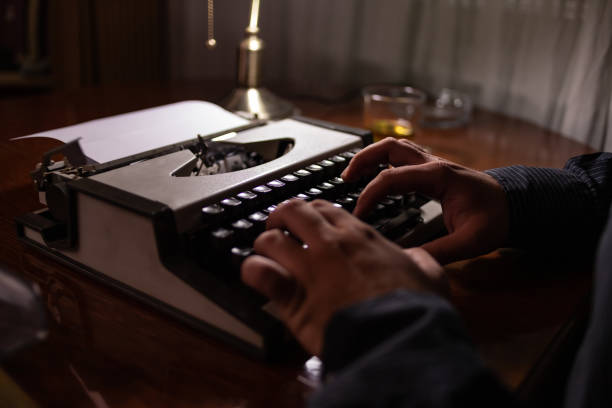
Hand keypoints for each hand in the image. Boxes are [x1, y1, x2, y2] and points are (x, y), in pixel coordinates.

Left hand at [241, 199, 444, 354]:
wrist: (400, 334)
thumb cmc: (414, 306)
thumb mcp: (429, 272)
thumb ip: (419, 258)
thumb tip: (418, 258)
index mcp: (359, 236)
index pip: (324, 208)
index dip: (311, 213)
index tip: (308, 223)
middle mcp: (330, 244)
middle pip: (293, 211)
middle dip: (281, 217)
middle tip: (279, 228)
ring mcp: (309, 268)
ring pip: (271, 239)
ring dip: (265, 243)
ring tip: (265, 252)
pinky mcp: (294, 297)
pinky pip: (260, 273)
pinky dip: (253, 271)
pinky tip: (255, 275)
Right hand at [342, 137, 508, 264]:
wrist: (515, 204)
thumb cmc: (495, 219)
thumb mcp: (469, 241)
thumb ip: (438, 251)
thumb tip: (407, 260)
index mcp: (438, 176)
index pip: (391, 178)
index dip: (369, 195)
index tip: (358, 215)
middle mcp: (432, 164)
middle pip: (388, 147)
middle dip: (362, 159)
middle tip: (345, 179)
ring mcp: (432, 163)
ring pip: (393, 147)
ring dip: (371, 157)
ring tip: (353, 176)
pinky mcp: (432, 170)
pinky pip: (401, 157)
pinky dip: (383, 163)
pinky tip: (375, 180)